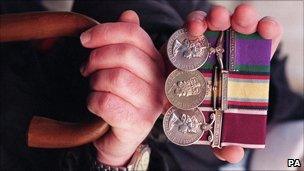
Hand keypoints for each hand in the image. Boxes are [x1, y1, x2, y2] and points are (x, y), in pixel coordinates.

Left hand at [80, 10, 164, 165]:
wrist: (120, 137)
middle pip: (125, 54)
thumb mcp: (125, 67)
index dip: (106, 31)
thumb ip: (127, 41)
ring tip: (94, 87)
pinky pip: (106, 102)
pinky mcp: (138, 122)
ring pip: (115, 78)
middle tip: (86, 68)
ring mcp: (151, 103)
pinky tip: (96, 105)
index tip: (85, 39)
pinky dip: (93, 101)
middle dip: (96, 58)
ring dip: (95, 82)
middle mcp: (160, 81)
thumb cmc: (122, 97)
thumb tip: (129, 15)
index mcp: (157, 62)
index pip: (135, 34)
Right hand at [185, 4, 282, 162]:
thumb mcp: (212, 125)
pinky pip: (193, 22)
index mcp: (242, 63)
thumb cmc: (197, 108)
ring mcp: (207, 40)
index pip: (263, 39)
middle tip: (238, 22)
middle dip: (243, 18)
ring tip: (213, 21)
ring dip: (218, 15)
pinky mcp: (186, 38)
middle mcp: (227, 47)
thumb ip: (224, 139)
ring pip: (218, 18)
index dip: (267, 31)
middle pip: (243, 24)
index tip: (265, 31)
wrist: (170, 99)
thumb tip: (233, 152)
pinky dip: (194, 21)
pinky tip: (193, 28)